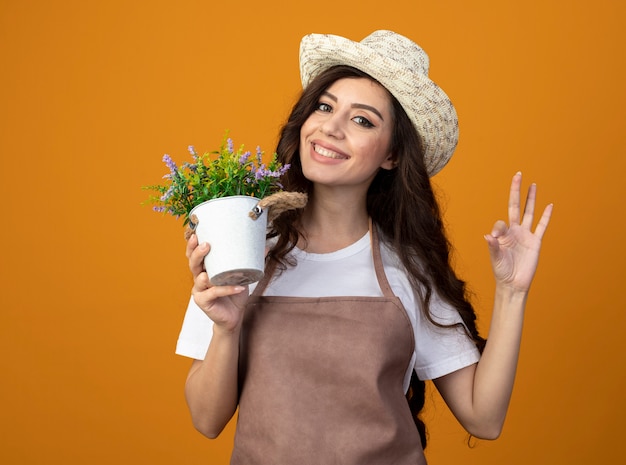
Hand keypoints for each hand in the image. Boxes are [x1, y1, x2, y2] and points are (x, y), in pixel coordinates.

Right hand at [186, 233, 248, 332]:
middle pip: (192, 264)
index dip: (192, 245)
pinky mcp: (203, 302)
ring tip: (218, 270)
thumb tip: (265, 246)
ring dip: (208, 274)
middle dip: (197, 254)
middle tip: (206, 245)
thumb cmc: (234, 292)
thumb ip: (249, 261)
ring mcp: (199, 290)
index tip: (196, 233)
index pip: (194, 254)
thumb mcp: (242, 274)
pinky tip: (238, 287)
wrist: (234, 315)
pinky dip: (227, 289)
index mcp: (205, 268)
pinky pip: (214, 293)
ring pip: (200, 279)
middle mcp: (198, 278)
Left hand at [484, 172, 552, 292]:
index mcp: (502, 234)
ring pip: (529, 212)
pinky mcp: (536, 242)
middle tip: (517, 175)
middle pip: (516, 206)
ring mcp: (526, 235)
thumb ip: (493, 247)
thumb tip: (488, 236)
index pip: (501, 222)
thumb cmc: (501, 271)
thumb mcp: (495, 258)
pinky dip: (546, 216)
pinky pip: (542, 226)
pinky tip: (550, 205)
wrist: (513, 283)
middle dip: (516, 191)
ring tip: (532, 184)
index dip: (498, 228)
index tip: (495, 238)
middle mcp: (514, 231)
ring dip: (531, 199)